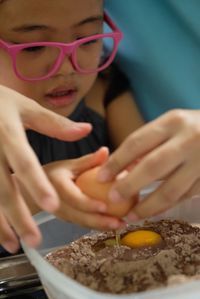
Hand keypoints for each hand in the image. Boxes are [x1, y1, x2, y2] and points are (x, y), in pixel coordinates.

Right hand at [0, 85, 90, 252]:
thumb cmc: (0, 103)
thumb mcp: (25, 107)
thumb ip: (54, 123)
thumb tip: (87, 130)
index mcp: (9, 133)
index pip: (24, 162)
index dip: (37, 184)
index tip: (52, 206)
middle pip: (4, 188)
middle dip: (19, 215)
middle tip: (36, 239)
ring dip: (2, 224)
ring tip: (17, 245)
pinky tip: (1, 235)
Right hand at [43, 147, 124, 229]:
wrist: (36, 190)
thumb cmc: (55, 174)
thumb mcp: (69, 165)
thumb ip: (88, 161)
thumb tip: (106, 151)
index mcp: (57, 186)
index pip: (74, 198)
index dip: (89, 204)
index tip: (106, 207)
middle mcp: (56, 204)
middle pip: (79, 216)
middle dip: (100, 221)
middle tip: (120, 222)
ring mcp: (61, 215)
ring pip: (82, 223)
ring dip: (102, 226)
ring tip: (121, 225)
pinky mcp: (66, 221)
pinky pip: (83, 225)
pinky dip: (97, 226)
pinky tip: (113, 225)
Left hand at [98, 109, 199, 219]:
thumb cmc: (192, 127)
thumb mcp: (171, 125)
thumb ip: (148, 144)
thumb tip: (122, 167)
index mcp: (172, 122)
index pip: (137, 143)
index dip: (116, 162)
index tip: (101, 177)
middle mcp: (188, 140)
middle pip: (152, 167)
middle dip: (129, 186)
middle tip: (112, 199)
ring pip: (170, 190)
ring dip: (147, 206)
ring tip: (130, 216)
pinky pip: (184, 197)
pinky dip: (165, 207)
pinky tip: (152, 212)